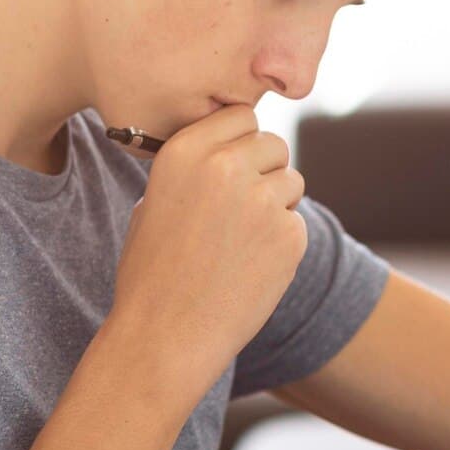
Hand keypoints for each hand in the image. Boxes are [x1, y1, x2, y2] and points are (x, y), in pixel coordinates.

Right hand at [107, 102, 307, 407]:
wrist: (164, 334)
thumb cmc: (153, 271)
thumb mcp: (154, 202)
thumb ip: (196, 168)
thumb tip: (233, 147)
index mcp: (185, 150)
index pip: (241, 115)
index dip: (241, 141)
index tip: (233, 165)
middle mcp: (225, 166)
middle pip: (274, 143)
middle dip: (265, 169)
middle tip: (243, 207)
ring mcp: (261, 199)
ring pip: (292, 181)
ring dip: (276, 204)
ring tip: (240, 241)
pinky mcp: (288, 234)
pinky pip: (296, 222)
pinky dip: (281, 242)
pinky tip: (249, 267)